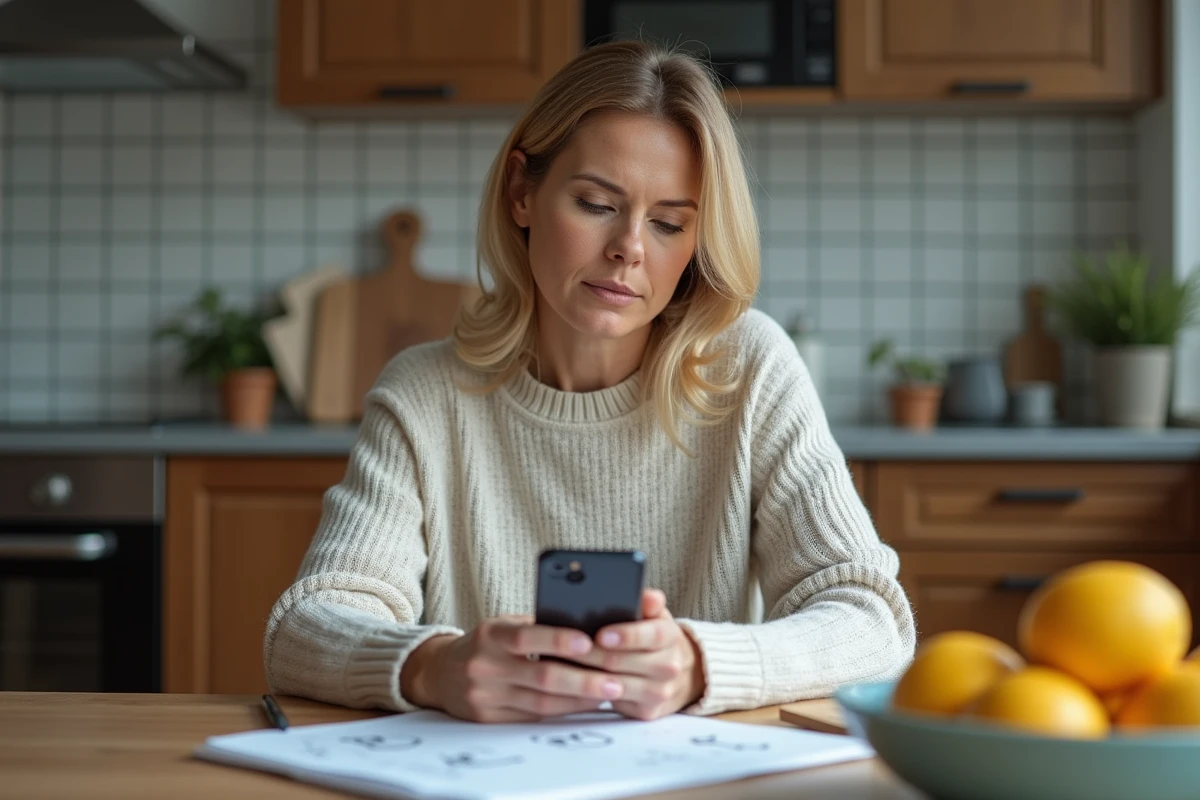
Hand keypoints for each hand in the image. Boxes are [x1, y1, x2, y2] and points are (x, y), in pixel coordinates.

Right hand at [400, 616, 624, 722]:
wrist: (439, 672)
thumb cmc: (485, 643)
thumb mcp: (503, 625)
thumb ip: (537, 626)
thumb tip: (586, 629)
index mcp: (491, 634)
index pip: (527, 637)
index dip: (559, 640)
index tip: (590, 641)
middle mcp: (485, 665)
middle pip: (541, 676)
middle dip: (582, 680)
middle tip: (614, 681)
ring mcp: (485, 695)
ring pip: (541, 702)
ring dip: (578, 699)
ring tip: (607, 693)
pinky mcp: (487, 718)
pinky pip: (532, 717)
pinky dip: (561, 711)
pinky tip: (582, 704)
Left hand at [571, 589, 705, 719]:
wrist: (679, 674)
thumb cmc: (653, 638)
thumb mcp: (653, 616)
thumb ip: (647, 603)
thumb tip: (649, 597)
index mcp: (671, 636)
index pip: (652, 634)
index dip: (626, 635)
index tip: (601, 634)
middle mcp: (669, 666)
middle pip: (624, 661)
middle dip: (591, 654)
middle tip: (564, 648)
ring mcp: (659, 691)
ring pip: (615, 684)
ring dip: (585, 675)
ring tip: (562, 663)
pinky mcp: (646, 711)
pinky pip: (614, 704)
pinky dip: (591, 693)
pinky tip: (573, 683)